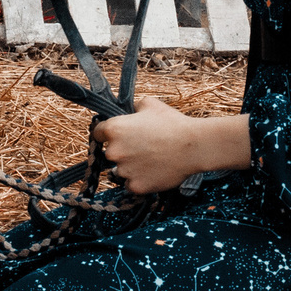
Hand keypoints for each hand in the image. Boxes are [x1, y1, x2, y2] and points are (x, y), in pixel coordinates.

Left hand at [97, 96, 247, 194]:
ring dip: (130, 167)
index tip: (117, 137)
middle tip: (142, 148)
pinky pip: (130, 185)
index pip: (98, 133)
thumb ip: (133, 107)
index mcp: (114, 129)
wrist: (192, 146)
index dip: (107, 134)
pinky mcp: (135, 186)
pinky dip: (139, 180)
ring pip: (120, 171)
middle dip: (122, 151)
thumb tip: (130, 111)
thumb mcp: (150, 104)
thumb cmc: (172, 123)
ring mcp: (124, 171)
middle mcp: (114, 151)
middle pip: (110, 154)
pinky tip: (153, 171)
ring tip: (150, 160)